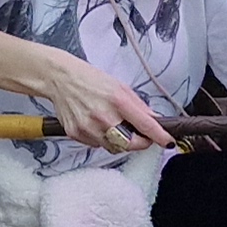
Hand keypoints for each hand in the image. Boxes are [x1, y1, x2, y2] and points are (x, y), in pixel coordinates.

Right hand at [42, 52, 171, 151]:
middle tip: (140, 136)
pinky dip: (102, 139)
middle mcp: (103, 116)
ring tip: (113, 125)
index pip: (145, 125)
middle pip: (130, 144)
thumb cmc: (89, 79)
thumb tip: (154, 120)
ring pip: (113, 148)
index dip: (159, 136)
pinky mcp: (76, 134)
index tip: (167, 142)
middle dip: (139, 143)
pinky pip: (97, 145)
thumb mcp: (119, 86)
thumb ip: (138, 105)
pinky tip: (97, 125)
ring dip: (119, 142)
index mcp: (117, 101)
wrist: (60, 78)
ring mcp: (88, 127)